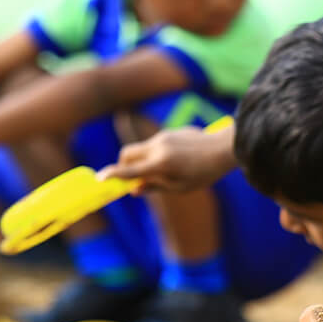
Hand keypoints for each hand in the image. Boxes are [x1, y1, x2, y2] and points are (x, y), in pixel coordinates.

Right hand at [96, 127, 233, 192]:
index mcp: (160, 164)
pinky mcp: (169, 132)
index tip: (100, 178)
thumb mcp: (180, 188)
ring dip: (144, 159)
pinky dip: (157, 153)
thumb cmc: (203, 173)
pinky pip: (155, 144)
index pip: (129, 170)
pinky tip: (180, 159)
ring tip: (170, 169)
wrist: (222, 149)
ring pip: (141, 148)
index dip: (113, 175)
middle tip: (134, 176)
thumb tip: (133, 189)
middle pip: (127, 153)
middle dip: (123, 164)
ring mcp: (162, 137)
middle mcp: (158, 148)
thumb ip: (155, 187)